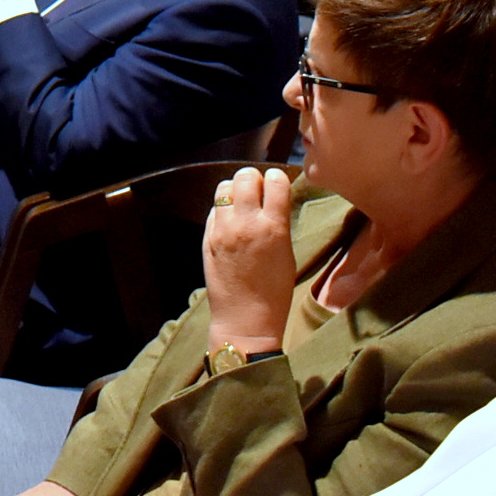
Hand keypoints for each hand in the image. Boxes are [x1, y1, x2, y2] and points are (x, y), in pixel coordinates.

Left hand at [201, 167, 296, 351]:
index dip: (278, 180)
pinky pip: (215, 209)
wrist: (245, 320)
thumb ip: (279, 222)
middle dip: (254, 180)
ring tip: (242, 205)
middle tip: (259, 193)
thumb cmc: (275, 291)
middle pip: (246, 176)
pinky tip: (231, 223)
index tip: (278, 186)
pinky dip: (223, 209)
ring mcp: (223, 229)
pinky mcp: (207, 237)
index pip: (276, 181)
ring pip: (225, 186)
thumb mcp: (288, 254)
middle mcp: (246, 223)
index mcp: (274, 227)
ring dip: (235, 190)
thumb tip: (274, 198)